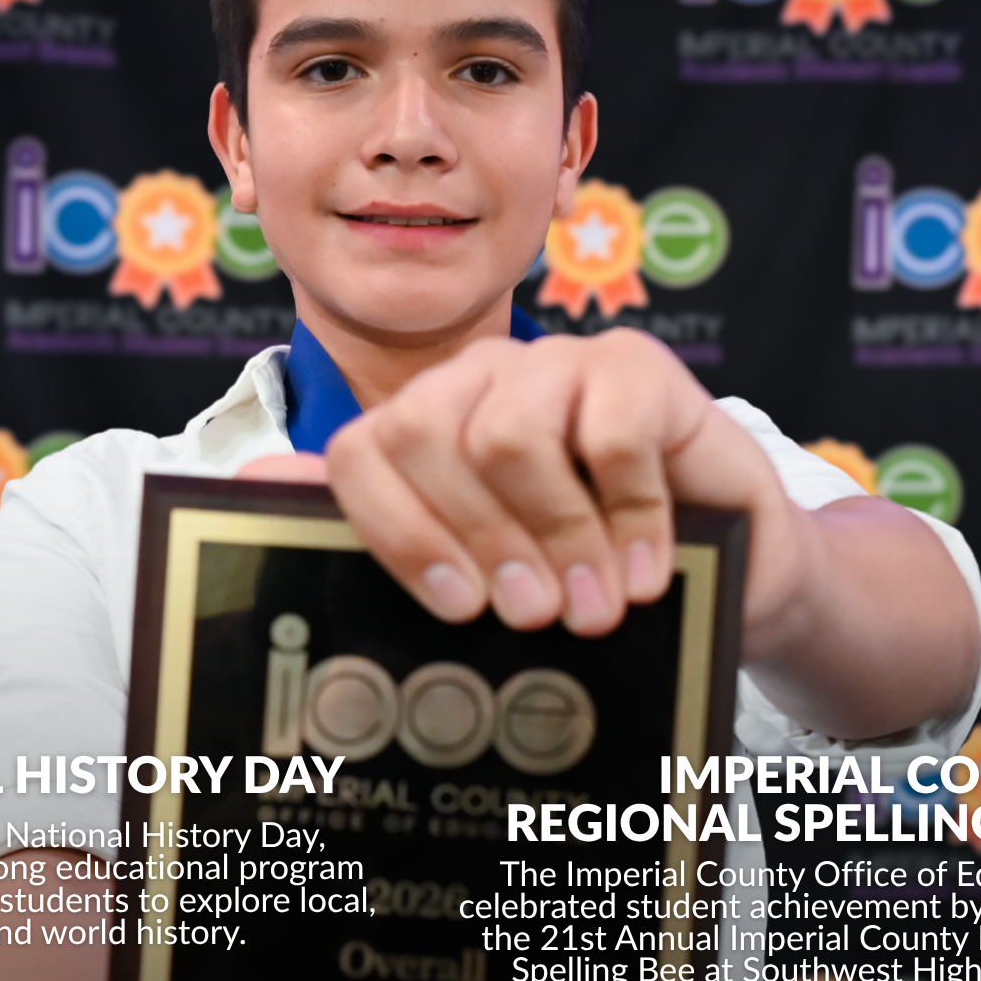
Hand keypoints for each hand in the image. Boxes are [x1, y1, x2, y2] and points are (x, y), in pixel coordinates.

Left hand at [320, 329, 792, 637]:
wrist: (727, 573)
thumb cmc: (592, 576)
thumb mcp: (492, 574)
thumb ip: (383, 529)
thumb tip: (253, 484)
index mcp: (427, 426)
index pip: (362, 452)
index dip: (397, 533)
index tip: (456, 606)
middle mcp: (480, 381)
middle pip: (427, 435)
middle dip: (477, 541)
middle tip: (531, 616)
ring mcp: (559, 364)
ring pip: (510, 433)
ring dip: (556, 536)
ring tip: (592, 605)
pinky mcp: (639, 365)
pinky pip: (610, 430)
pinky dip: (629, 514)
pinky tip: (644, 569)